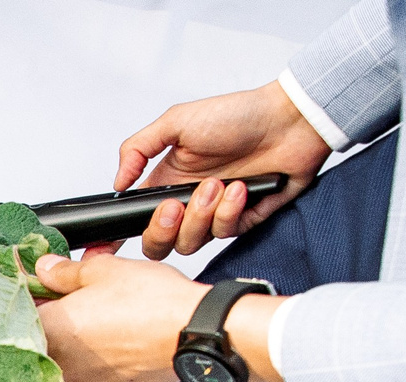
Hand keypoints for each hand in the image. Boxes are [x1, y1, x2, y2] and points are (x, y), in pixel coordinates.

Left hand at [31, 252, 282, 381]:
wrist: (192, 336)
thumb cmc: (150, 304)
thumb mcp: (103, 271)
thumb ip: (64, 272)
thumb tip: (44, 268)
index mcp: (44, 330)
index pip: (10, 312)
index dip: (21, 294)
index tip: (32, 284)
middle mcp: (51, 364)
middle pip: (26, 341)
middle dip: (40, 318)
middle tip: (59, 298)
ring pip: (47, 364)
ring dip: (56, 343)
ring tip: (81, 322)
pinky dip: (72, 365)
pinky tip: (90, 347)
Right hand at [115, 82, 329, 259]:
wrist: (292, 120)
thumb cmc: (238, 115)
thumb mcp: (177, 121)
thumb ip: (137, 148)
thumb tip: (117, 182)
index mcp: (166, 182)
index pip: (134, 220)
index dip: (118, 236)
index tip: (113, 240)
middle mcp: (187, 203)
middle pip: (157, 243)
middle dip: (162, 230)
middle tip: (176, 206)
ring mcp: (213, 214)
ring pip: (189, 243)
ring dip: (201, 216)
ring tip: (218, 185)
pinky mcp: (241, 221)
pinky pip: (224, 234)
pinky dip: (230, 212)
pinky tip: (241, 188)